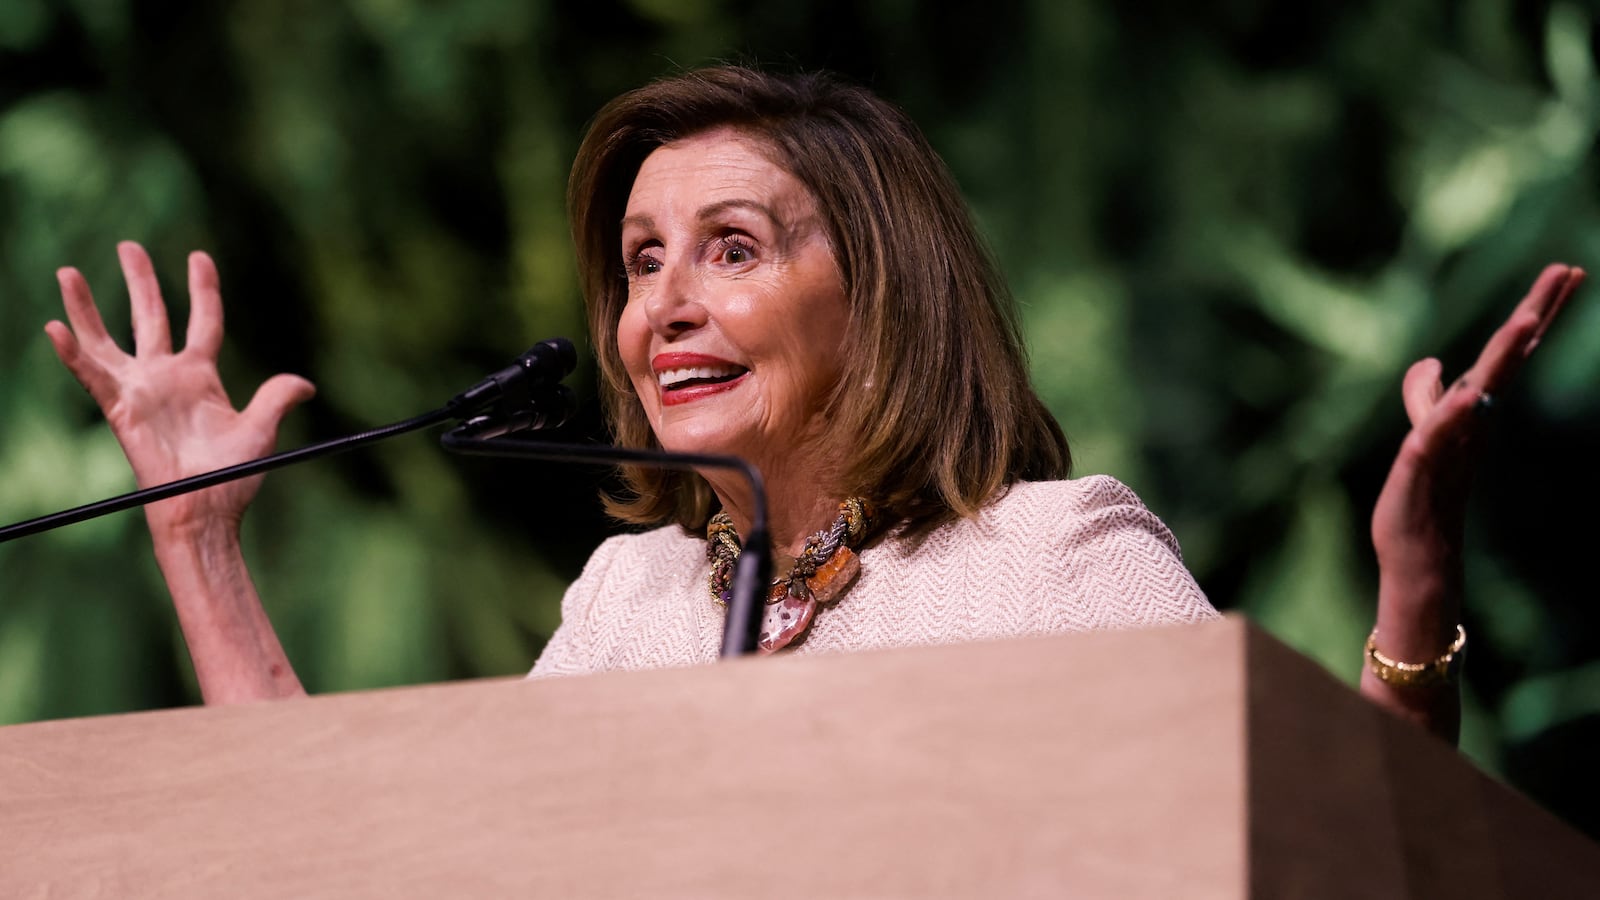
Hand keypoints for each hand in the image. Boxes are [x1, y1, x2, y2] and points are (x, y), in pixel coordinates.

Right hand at [46, 242, 314, 534]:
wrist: (206, 508)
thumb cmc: (232, 476)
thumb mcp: (262, 431)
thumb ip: (277, 399)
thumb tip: (306, 384)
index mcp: (202, 376)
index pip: (203, 321)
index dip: (202, 289)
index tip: (199, 256)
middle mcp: (168, 377)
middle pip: (151, 317)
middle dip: (140, 281)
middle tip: (128, 246)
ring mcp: (141, 391)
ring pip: (108, 339)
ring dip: (87, 307)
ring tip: (69, 273)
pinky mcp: (121, 409)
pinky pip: (92, 376)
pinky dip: (74, 353)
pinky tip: (55, 328)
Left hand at [1363, 263, 1584, 740]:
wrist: (1418, 555)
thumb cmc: (1423, 495)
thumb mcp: (1422, 434)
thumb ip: (1427, 399)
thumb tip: (1434, 362)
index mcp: (1473, 410)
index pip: (1506, 353)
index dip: (1536, 311)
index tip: (1568, 271)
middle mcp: (1471, 423)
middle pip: (1506, 361)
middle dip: (1536, 314)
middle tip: (1568, 271)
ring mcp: (1452, 445)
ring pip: (1481, 392)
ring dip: (1504, 357)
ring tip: (1527, 318)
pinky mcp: (1422, 469)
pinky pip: (1437, 436)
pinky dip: (1450, 415)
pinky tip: (1465, 396)